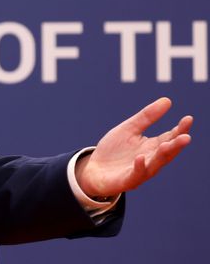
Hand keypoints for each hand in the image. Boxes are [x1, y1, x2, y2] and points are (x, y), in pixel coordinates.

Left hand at [76, 97, 192, 198]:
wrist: (93, 169)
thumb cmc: (114, 150)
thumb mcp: (129, 129)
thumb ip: (147, 117)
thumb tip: (168, 100)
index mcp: (152, 147)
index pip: (170, 138)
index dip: (180, 129)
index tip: (188, 118)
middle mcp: (150, 160)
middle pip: (167, 152)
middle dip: (177, 145)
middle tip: (186, 136)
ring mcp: (140, 171)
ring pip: (155, 164)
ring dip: (162, 156)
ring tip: (168, 145)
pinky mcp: (127, 180)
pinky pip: (135, 174)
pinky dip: (139, 166)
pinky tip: (140, 157)